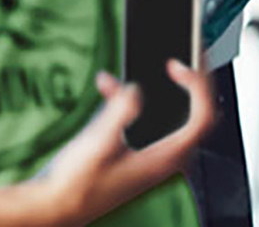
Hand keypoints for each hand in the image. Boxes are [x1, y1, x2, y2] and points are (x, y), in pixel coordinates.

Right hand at [22, 62, 214, 224]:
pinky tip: (108, 86)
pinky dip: (133, 102)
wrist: (57, 207)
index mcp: (164, 159)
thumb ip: (119, 113)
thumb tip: (135, 90)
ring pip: (176, 117)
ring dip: (164, 88)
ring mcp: (155, 160)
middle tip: (189, 51)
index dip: (197, 86)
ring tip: (159, 62)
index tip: (177, 66)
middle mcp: (167, 162)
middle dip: (193, 80)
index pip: (202, 118)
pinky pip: (150, 124)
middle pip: (197, 114)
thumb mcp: (97, 144)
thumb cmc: (76, 184)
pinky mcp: (141, 158)